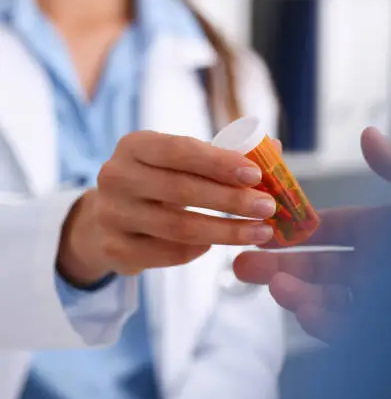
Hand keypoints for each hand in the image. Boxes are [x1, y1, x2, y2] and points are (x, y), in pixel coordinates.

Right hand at [58, 131, 276, 286]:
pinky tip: (215, 246)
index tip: (256, 175)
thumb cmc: (156, 181)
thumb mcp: (178, 161)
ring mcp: (112, 215)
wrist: (108, 217)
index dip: (219, 162)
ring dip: (226, 231)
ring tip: (260, 231)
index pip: (179, 150)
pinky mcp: (115, 249)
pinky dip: (198, 251)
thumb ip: (222, 155)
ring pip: (179, 227)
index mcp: (133, 145)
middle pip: (181, 190)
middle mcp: (116, 177)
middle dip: (231, 200)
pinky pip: (168, 253)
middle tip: (267, 207)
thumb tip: (274, 147)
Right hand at [233, 127, 390, 341]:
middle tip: (240, 262)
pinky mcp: (380, 333)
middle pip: (317, 266)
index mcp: (385, 233)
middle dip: (279, 263)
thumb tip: (367, 136)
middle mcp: (377, 268)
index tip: (263, 225)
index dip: (296, 227)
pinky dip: (322, 321)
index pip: (330, 229)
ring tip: (270, 282)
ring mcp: (377, 302)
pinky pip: (346, 329)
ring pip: (326, 300)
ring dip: (295, 292)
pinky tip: (302, 307)